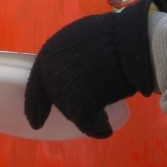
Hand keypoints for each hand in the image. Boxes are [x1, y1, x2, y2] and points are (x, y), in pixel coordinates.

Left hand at [24, 3, 154, 138]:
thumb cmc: (114, 37)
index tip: (36, 124)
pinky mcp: (79, 105)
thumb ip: (72, 55)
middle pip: (58, 98)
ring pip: (72, 111)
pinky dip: (98, 129)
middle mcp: (50, 72)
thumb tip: (77, 71)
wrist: (131, 42)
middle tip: (92, 107)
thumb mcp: (83, 39)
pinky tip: (106, 130)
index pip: (37, 84)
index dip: (37, 105)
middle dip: (72, 106)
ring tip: (106, 114)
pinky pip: (87, 124)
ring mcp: (63, 88)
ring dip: (88, 115)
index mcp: (49, 53)